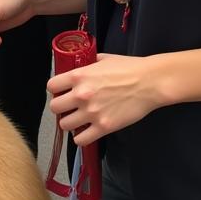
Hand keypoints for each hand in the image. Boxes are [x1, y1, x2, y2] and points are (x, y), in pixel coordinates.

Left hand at [47, 53, 165, 145]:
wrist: (149, 82)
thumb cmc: (128, 67)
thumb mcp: (102, 59)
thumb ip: (87, 65)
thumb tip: (80, 66)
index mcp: (78, 75)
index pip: (51, 86)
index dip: (56, 89)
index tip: (62, 91)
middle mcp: (81, 95)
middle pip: (54, 107)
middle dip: (60, 107)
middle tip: (69, 107)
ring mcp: (92, 112)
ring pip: (64, 125)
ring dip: (69, 123)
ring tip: (78, 120)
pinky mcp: (104, 127)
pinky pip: (81, 140)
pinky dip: (81, 137)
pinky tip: (86, 131)